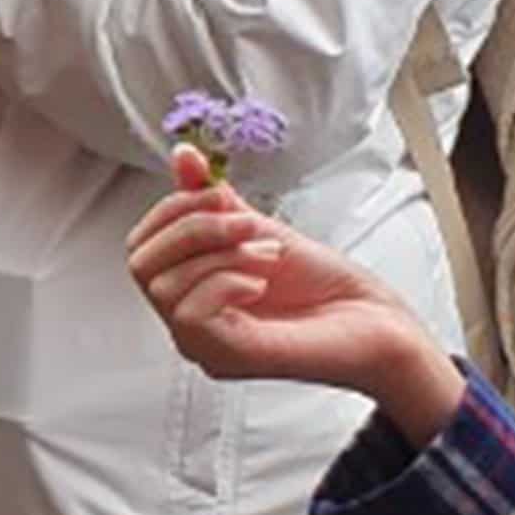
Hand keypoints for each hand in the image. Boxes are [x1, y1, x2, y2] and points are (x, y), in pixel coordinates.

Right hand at [127, 157, 461, 436]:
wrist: (375, 322)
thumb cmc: (325, 286)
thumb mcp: (260, 228)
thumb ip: (215, 200)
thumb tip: (182, 156)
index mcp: (190, 289)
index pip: (140, 246)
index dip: (172, 209)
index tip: (220, 195)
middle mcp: (188, 320)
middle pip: (140, 264)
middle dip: (192, 227)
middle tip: (245, 224)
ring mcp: (203, 343)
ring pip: (162, 286)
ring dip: (218, 253)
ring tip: (265, 253)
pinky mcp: (226, 359)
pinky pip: (189, 314)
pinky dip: (225, 283)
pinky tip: (260, 282)